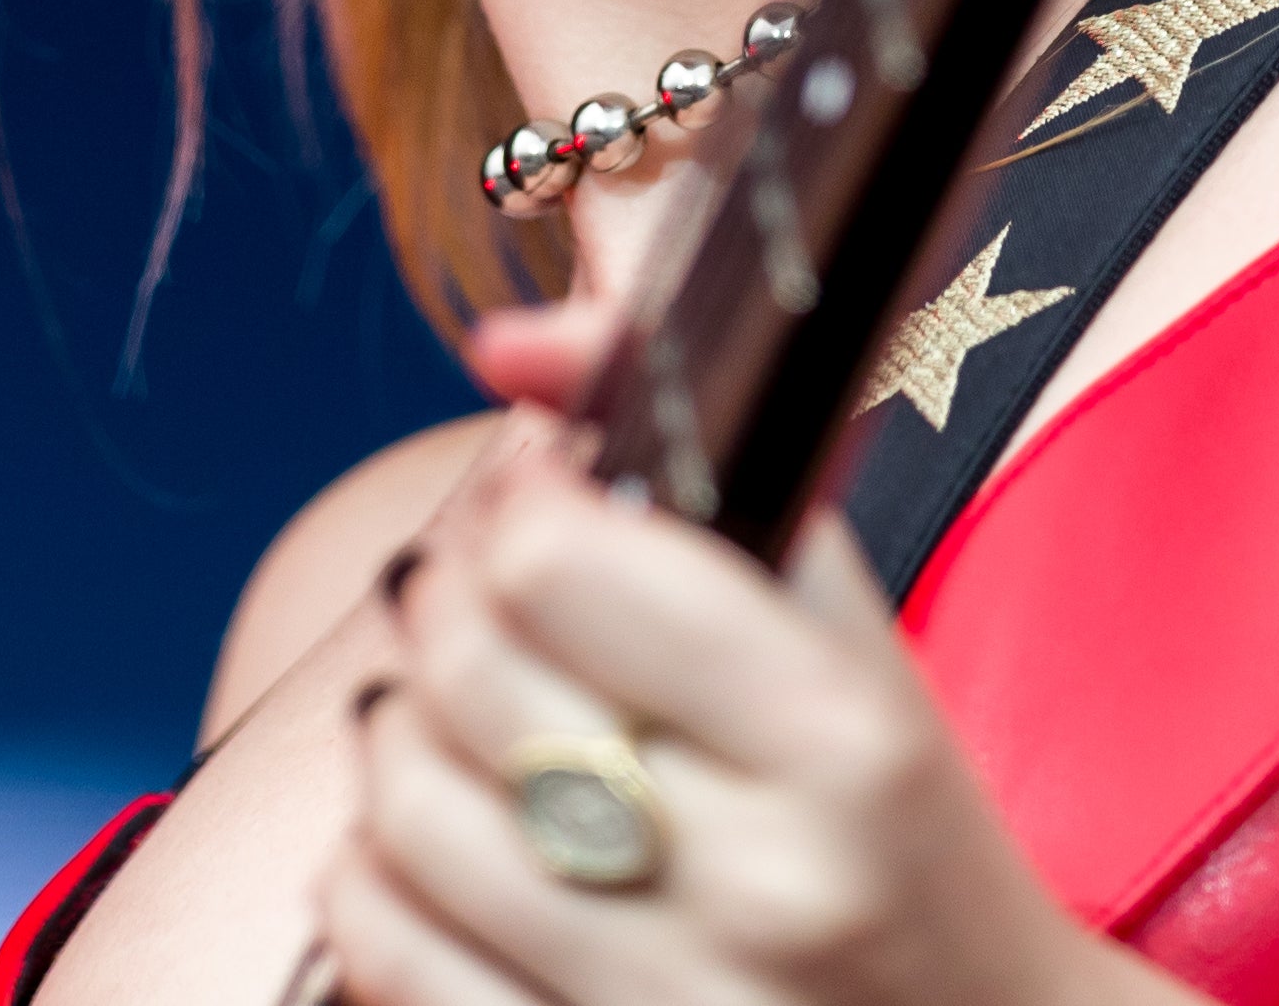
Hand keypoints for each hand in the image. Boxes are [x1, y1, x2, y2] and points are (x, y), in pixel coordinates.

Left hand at [315, 304, 1174, 1005]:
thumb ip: (716, 460)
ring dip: (403, 724)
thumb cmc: (903, 820)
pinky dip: (375, 863)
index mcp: (842, 739)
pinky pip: (383, 945)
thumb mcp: (855, 634)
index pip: (565, 565)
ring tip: (454, 700)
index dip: (524, 501)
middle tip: (483, 581)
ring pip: (405, 808)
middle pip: (471, 673)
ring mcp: (660, 1000)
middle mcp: (754, 881)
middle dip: (451, 594)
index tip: (543, 494)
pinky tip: (437, 827)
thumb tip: (517, 338)